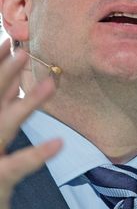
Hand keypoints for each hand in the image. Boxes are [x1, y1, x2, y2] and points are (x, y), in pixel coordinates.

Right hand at [0, 39, 61, 208]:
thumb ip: (5, 106)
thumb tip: (16, 83)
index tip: (8, 41)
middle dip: (3, 74)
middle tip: (23, 49)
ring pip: (2, 128)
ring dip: (27, 104)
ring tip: (51, 84)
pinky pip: (15, 167)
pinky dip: (35, 155)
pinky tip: (58, 143)